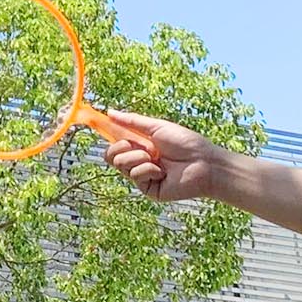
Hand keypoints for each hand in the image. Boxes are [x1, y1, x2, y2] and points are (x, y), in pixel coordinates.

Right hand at [101, 110, 222, 202]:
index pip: (116, 142)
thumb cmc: (186, 143)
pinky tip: (162, 171)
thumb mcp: (157, 127)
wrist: (204, 164)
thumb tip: (110, 112)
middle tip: (140, 146)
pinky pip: (134, 175)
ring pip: (121, 164)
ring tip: (157, 158)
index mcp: (141, 146)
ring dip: (138, 157)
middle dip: (122, 147)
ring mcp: (143, 176)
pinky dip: (147, 169)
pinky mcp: (148, 189)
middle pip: (111, 156)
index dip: (108, 135)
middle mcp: (139, 161)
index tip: (98, 123)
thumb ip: (132, 121)